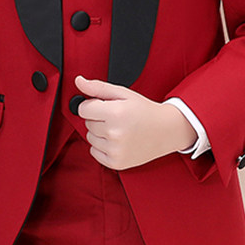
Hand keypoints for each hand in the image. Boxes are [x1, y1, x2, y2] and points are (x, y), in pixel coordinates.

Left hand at [74, 75, 195, 169]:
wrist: (165, 131)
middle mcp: (115, 133)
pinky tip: (117, 140)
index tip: (104, 105)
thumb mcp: (123, 93)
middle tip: (116, 117)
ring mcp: (115, 150)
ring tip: (118, 129)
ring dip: (100, 133)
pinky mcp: (116, 163)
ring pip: (90, 138)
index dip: (92, 105)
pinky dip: (102, 147)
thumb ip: (98, 87)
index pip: (83, 109)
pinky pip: (94, 153)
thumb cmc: (144, 110)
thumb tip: (78, 81)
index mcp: (116, 113)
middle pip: (87, 123)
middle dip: (98, 118)